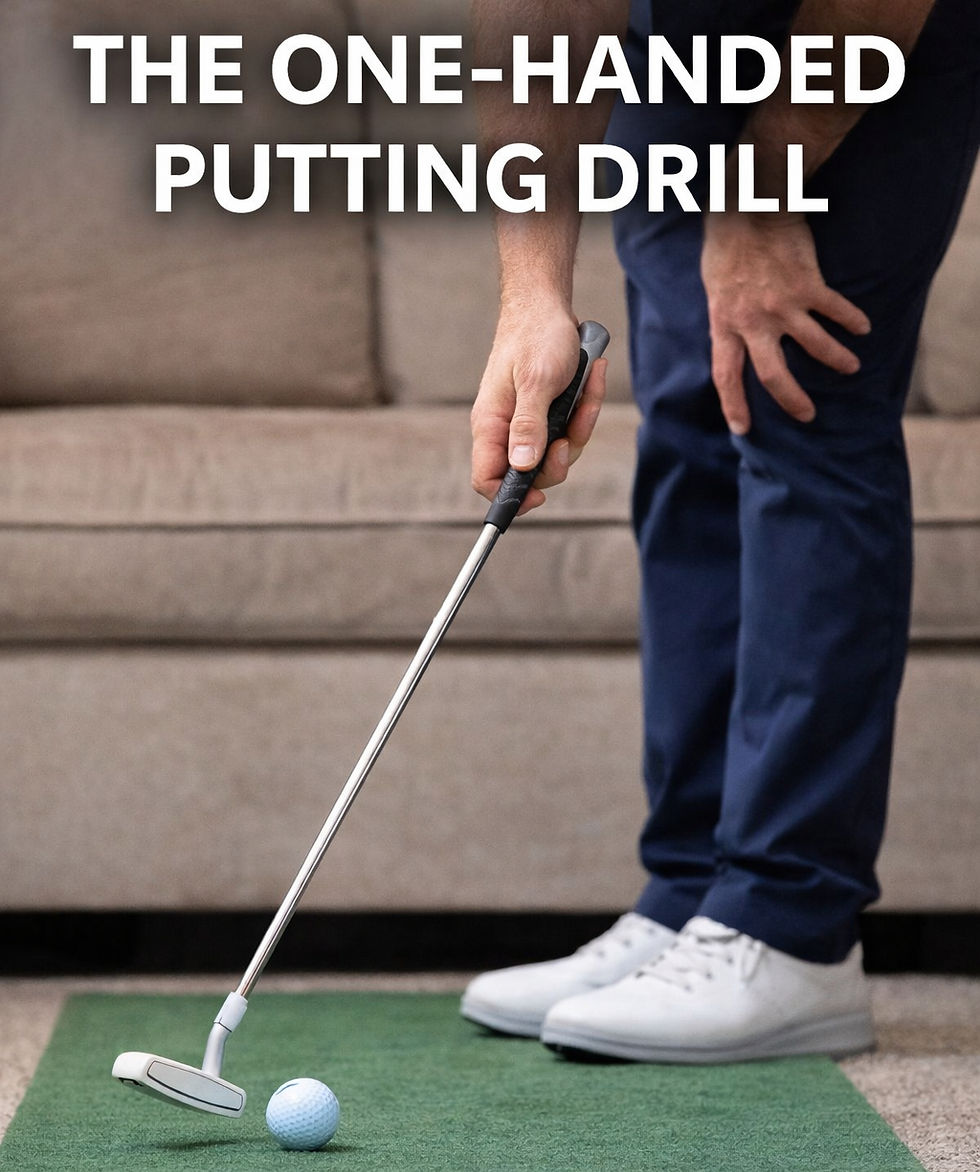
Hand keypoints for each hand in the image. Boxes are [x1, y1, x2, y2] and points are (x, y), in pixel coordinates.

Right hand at [471, 299, 607, 514]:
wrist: (547, 304)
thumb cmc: (536, 336)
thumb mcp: (536, 381)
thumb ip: (529, 425)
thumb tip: (524, 467)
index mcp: (491, 424)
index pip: (486, 479)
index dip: (510, 497)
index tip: (539, 498)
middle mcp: (506, 428)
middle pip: (531, 474)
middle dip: (560, 458)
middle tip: (572, 433)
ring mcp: (528, 422)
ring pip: (557, 453)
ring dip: (580, 426)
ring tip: (588, 389)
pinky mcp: (548, 413)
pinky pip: (571, 429)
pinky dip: (587, 408)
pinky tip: (594, 378)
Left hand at [700, 210, 870, 434]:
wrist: (749, 206)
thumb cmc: (726, 244)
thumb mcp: (713, 287)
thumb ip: (726, 317)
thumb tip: (730, 338)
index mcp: (725, 323)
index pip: (726, 374)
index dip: (733, 404)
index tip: (742, 428)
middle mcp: (754, 321)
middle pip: (772, 374)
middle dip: (791, 400)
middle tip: (807, 416)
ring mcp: (783, 304)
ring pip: (814, 345)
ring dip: (836, 360)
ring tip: (851, 368)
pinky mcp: (808, 284)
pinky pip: (834, 310)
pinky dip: (851, 320)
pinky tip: (862, 328)